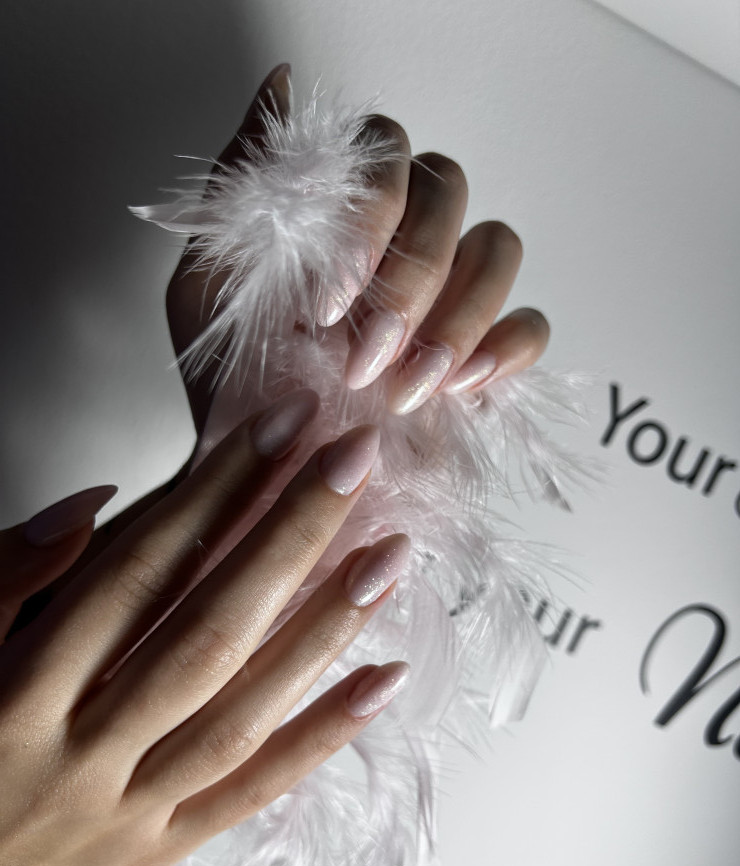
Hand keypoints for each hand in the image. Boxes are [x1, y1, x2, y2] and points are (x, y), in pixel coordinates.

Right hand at [0, 394, 409, 865]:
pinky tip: (381, 678)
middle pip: (211, 628)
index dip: (218, 489)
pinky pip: (252, 792)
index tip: (282, 427)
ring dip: (325, 629)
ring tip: (386, 557)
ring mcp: (128, 807)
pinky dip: (323, 736)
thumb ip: (9, 575)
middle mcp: (84, 750)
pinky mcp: (157, 850)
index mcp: (21, 688)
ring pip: (244, 711)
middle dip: (291, 537)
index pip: (144, 568)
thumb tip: (96, 506)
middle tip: (354, 462)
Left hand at [166, 63, 550, 433]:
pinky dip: (503, 348)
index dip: (371, 215)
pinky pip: (531, 324)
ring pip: (498, 248)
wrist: (266, 471)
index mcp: (345, 209)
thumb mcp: (210, 281)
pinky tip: (457, 386)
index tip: (325, 304)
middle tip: (360, 358)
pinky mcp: (484, 352)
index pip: (387, 151)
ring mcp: (451, 291)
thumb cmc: (234, 380)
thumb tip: (281, 83)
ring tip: (404, 388)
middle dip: (410, 279)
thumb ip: (244, 187)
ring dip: (456, 316)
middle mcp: (404, 235)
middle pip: (448, 192)